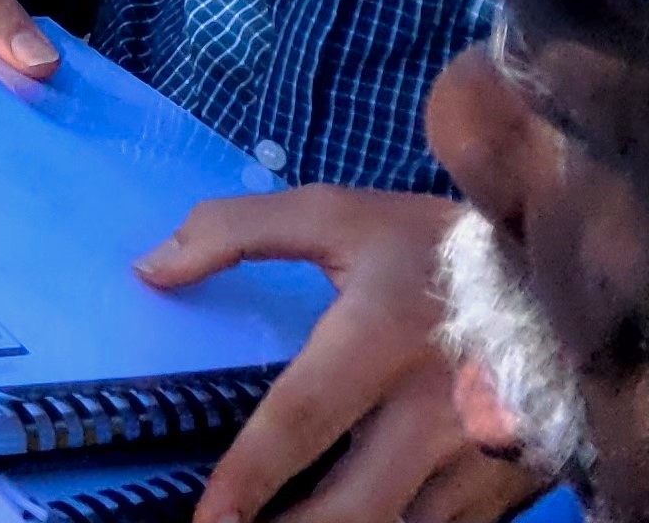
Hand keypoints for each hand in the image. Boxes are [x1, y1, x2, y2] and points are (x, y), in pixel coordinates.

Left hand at [146, 189, 537, 522]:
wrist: (559, 274)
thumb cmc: (430, 247)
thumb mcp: (334, 216)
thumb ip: (233, 231)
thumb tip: (150, 269)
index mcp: (379, 338)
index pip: (301, 420)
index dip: (250, 476)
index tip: (209, 519)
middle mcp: (435, 406)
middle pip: (355, 503)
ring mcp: (481, 452)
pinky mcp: (513, 479)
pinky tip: (358, 521)